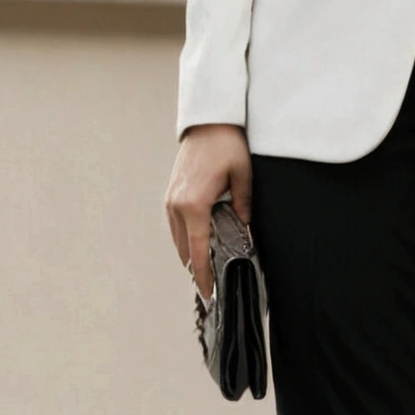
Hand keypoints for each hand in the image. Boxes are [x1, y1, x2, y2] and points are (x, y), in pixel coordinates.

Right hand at [165, 123, 251, 301]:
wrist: (208, 122)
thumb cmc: (226, 145)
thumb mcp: (243, 176)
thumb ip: (243, 206)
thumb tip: (245, 229)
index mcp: (194, 206)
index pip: (199, 251)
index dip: (202, 275)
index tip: (207, 292)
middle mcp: (177, 206)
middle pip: (185, 250)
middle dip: (197, 268)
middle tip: (211, 284)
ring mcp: (170, 200)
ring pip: (177, 239)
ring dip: (191, 253)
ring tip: (206, 267)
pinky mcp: (170, 194)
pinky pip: (175, 225)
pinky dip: (185, 238)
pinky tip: (199, 242)